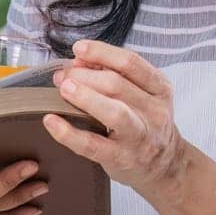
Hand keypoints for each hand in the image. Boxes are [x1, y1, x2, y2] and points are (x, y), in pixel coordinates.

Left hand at [46, 39, 187, 195]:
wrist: (164, 165)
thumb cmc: (145, 123)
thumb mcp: (142, 95)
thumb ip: (115, 75)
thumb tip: (78, 61)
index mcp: (159, 88)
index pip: (130, 63)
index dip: (101, 53)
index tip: (78, 49)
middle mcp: (154, 111)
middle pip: (117, 85)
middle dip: (84, 76)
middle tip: (62, 76)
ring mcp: (139, 136)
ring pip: (114, 112)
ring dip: (84, 96)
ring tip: (63, 88)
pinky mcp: (121, 158)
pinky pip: (93, 145)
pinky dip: (69, 133)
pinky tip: (51, 122)